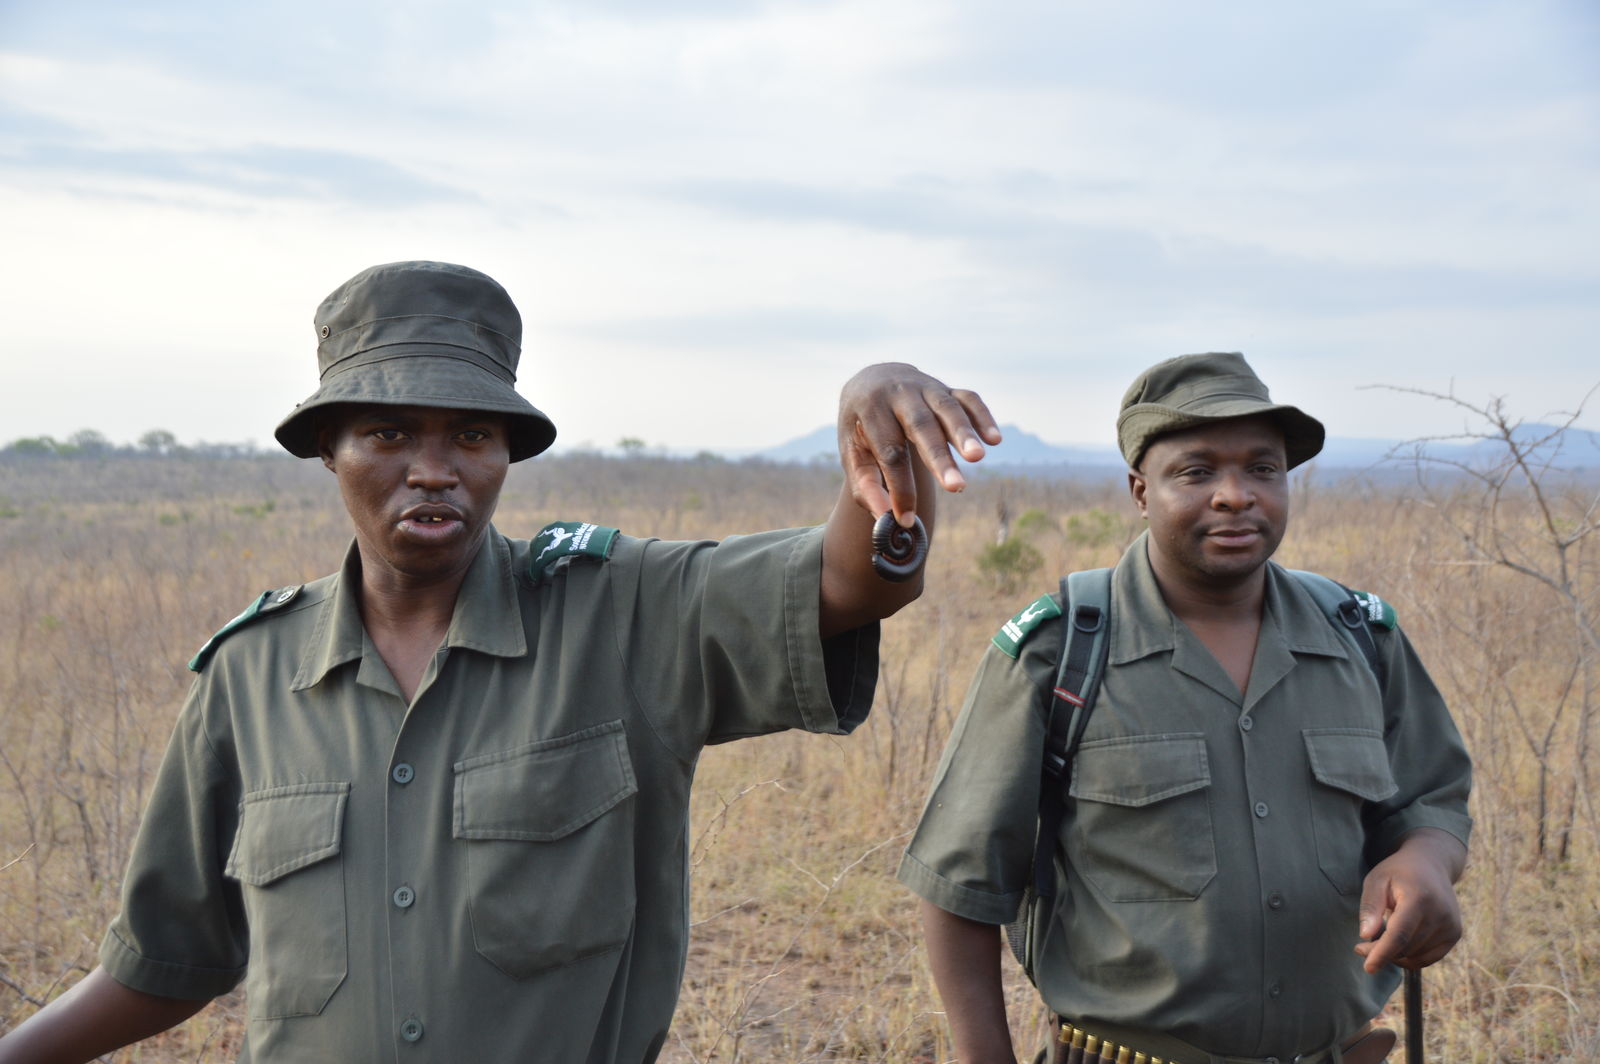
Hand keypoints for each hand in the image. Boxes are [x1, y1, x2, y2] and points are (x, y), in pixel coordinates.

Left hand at [837, 363, 998, 526]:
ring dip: (964, 433)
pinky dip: (982, 417)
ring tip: (977, 458)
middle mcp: (899, 393)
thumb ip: (865, 486)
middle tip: (956, 487)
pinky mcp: (947, 387)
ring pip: (947, 408)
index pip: (890, 451)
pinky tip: (994, 439)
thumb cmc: (862, 426)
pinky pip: (968, 398)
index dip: (900, 486)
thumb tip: (884, 517)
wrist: (872, 379)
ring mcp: (925, 387)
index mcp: (870, 410)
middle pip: (920, 426)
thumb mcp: (852, 452)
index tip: (906, 518)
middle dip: (939, 458)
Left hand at [1353, 828, 1465, 971]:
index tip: (1368, 968)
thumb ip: (1370, 907)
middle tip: (1362, 947)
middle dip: (1381, 952)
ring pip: (1416, 956)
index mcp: (1419, 899)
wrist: (1431, 864)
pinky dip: (1410, 957)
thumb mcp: (1377, 881)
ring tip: (1380, 938)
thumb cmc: (1398, 872)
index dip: (1382, 953)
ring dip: (1395, 955)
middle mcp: (1440, 914)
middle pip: (1406, 947)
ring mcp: (1451, 926)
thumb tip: (1365, 936)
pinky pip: (1429, 957)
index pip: (1400, 935)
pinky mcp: (1454, 934)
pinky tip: (1397, 946)